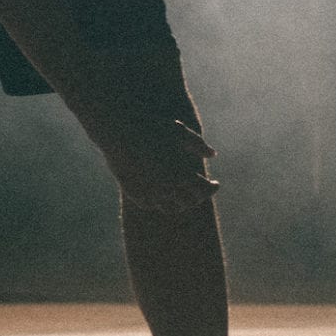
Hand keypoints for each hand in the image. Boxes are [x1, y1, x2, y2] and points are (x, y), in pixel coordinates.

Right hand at [76, 100, 220, 211]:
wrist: (120, 131)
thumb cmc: (152, 127)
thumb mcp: (180, 132)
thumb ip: (198, 145)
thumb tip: (213, 155)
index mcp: (182, 174)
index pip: (204, 190)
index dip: (212, 188)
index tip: (215, 184)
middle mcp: (167, 188)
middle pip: (189, 203)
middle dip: (198, 197)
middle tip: (200, 191)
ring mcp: (149, 192)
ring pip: (170, 208)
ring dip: (179, 203)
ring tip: (182, 195)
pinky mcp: (134, 193)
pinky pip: (150, 204)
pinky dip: (159, 202)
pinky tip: (162, 193)